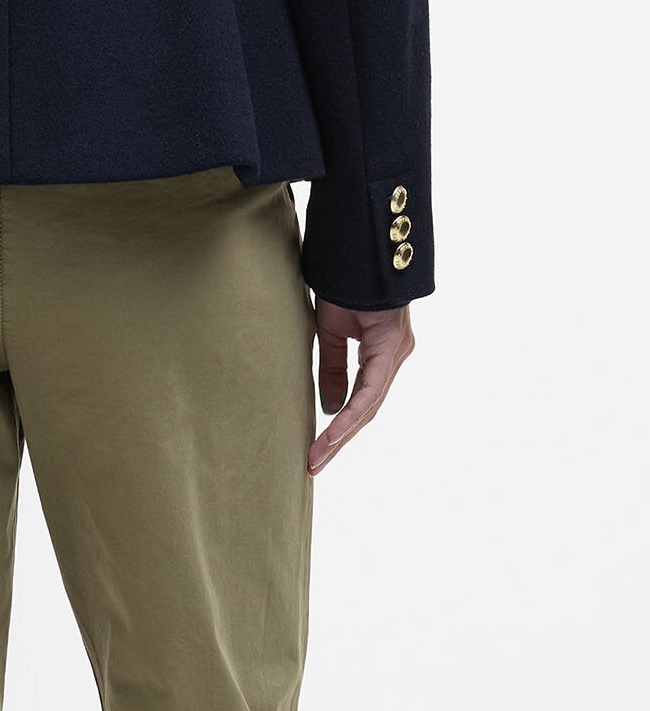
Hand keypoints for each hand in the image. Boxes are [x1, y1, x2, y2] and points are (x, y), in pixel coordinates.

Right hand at [308, 301, 413, 476]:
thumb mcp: (331, 334)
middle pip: (366, 410)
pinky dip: (350, 414)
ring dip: (341, 436)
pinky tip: (333, 434)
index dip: (339, 430)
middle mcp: (395, 355)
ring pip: (369, 406)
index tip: (315, 453)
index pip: (361, 401)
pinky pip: (371, 390)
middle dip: (338, 441)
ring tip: (317, 458)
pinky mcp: (392, 346)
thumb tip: (329, 408)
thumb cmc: (345, 284)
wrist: (359, 245)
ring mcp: (397, 352)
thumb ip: (333, 370)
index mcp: (382, 352)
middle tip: (313, 466)